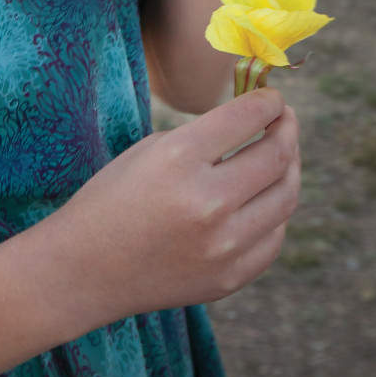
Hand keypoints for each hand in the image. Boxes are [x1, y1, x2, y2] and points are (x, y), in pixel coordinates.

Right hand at [31, 88, 300, 325]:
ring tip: (282, 156)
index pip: (248, 116)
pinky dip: (275, 212)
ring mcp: (222, 247)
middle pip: (277, 155)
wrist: (84, 271)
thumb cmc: (113, 199)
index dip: (269, 101)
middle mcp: (206, 203)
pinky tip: (264, 198)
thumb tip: (259, 121)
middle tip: (283, 121)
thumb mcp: (150, 150)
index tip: (272, 98)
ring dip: (291, 168)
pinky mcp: (229, 277)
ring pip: (286, 197)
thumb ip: (205, 136)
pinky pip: (274, 237)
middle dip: (287, 128)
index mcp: (179, 160)